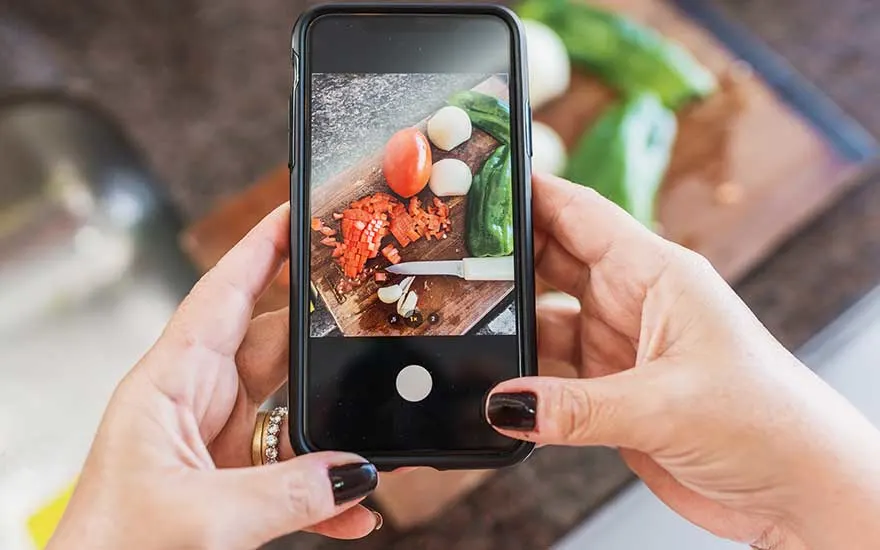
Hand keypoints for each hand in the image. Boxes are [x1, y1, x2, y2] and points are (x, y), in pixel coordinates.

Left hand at [49, 204, 380, 549]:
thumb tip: (357, 474)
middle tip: (371, 312)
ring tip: (378, 427)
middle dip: (322, 333)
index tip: (299, 210)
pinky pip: (291, 468)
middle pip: (271, 344)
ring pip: (290, 408)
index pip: (221, 294)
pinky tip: (354, 506)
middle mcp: (193, 401)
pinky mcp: (231, 481)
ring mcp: (215, 440)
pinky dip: (324, 485)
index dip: (261, 248)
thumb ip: (289, 495)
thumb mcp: (205, 518)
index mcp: (167, 383)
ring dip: (332, 425)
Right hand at [486, 174, 879, 549]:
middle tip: (448, 259)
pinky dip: (523, 381)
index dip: (529, 194)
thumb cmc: (768, 422)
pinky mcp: (611, 393)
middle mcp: (632, 302)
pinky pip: (550, 376)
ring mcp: (618, 347)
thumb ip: (577, 406)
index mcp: (657, 273)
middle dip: (504, 260)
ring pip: (544, 322)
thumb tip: (505, 404)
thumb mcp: (667, 403)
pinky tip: (498, 387)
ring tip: (463, 328)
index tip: (476, 183)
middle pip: (552, 263)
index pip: (580, 214)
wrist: (796, 491)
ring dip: (510, 329)